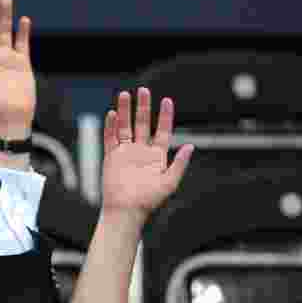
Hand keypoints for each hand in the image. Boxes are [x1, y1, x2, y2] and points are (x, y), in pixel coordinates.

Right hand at [100, 87, 192, 222]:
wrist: (126, 211)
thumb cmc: (148, 201)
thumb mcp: (169, 182)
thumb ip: (179, 163)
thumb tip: (191, 147)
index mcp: (157, 156)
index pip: (163, 130)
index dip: (165, 116)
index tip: (167, 101)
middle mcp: (141, 151)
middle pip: (143, 123)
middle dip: (143, 107)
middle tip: (143, 91)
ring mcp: (126, 152)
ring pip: (125, 126)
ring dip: (125, 111)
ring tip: (125, 95)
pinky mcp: (112, 157)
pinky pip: (110, 137)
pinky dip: (110, 126)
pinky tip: (112, 114)